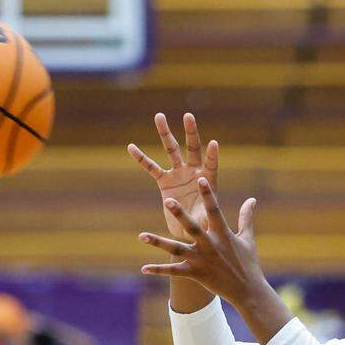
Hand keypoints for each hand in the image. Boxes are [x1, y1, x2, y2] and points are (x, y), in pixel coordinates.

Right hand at [127, 113, 218, 238]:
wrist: (188, 229)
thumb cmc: (202, 226)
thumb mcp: (205, 222)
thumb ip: (205, 217)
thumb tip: (206, 221)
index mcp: (208, 180)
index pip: (211, 165)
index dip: (212, 155)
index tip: (214, 144)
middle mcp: (193, 171)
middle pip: (193, 148)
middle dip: (191, 132)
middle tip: (188, 115)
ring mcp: (178, 173)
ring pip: (171, 150)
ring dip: (165, 134)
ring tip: (159, 116)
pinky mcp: (164, 181)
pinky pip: (151, 168)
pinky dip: (141, 158)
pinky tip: (131, 147)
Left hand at [138, 178, 266, 305]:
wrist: (247, 291)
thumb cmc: (248, 263)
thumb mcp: (247, 238)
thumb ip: (246, 217)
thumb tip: (252, 199)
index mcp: (223, 234)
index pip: (215, 211)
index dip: (208, 195)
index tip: (201, 178)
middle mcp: (210, 246)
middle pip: (192, 227)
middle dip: (180, 214)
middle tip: (167, 201)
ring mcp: (201, 260)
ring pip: (176, 249)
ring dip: (158, 242)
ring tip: (141, 236)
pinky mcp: (195, 274)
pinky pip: (174, 271)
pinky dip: (159, 270)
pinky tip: (144, 268)